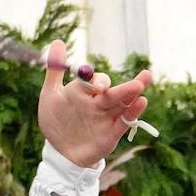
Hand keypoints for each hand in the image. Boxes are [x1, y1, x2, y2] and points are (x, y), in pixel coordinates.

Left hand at [38, 41, 151, 168]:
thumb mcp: (50, 96)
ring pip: (124, 103)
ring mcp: (107, 117)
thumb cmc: (55, 122)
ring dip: (134, 94)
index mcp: (86, 92)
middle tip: (144, 75)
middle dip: (129, 85)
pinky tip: (140, 103)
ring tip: (143, 84)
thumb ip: (54, 71)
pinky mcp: (112, 133)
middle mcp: (99, 102)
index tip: (96, 87)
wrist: (59, 152)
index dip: (98, 81)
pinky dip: (133, 113)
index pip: (96, 81)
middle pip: (116, 90)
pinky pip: (124, 122)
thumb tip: (58, 43)